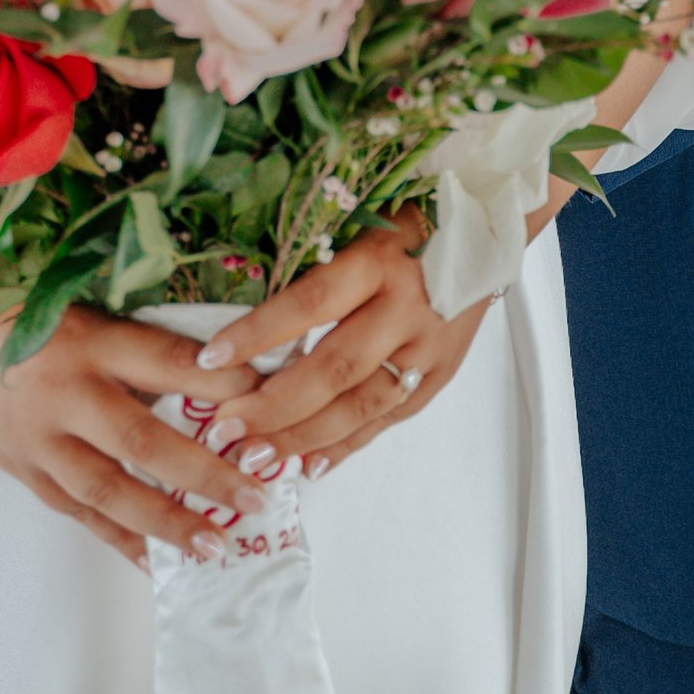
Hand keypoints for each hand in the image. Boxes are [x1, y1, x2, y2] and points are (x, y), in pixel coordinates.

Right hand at [0, 293, 265, 570]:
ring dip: (166, 523)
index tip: (270, 395)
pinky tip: (156, 561)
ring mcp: (38, 439)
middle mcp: (63, 393)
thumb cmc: (4, 299)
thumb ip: (132, 337)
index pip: (165, 360)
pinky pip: (78, 511)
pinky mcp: (21, 467)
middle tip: (258, 497)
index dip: (220, 379)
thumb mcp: (71, 300)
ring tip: (215, 547)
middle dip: (205, 473)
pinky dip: (119, 539)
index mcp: (84, 339)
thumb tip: (213, 364)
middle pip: (143, 441)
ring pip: (109, 492)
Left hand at [195, 219, 493, 478]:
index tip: (209, 357)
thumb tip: (243, 325)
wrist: (485, 235)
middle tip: (223, 431)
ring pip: (361, 405)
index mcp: (378, 262)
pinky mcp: (440, 375)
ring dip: (304, 437)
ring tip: (255, 459)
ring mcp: (428, 349)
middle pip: (334, 368)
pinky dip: (346, 446)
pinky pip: (387, 420)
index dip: (258, 332)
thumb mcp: (357, 228)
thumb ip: (313, 272)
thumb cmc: (401, 227)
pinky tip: (309, 465)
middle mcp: (406, 308)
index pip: (310, 302)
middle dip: (274, 407)